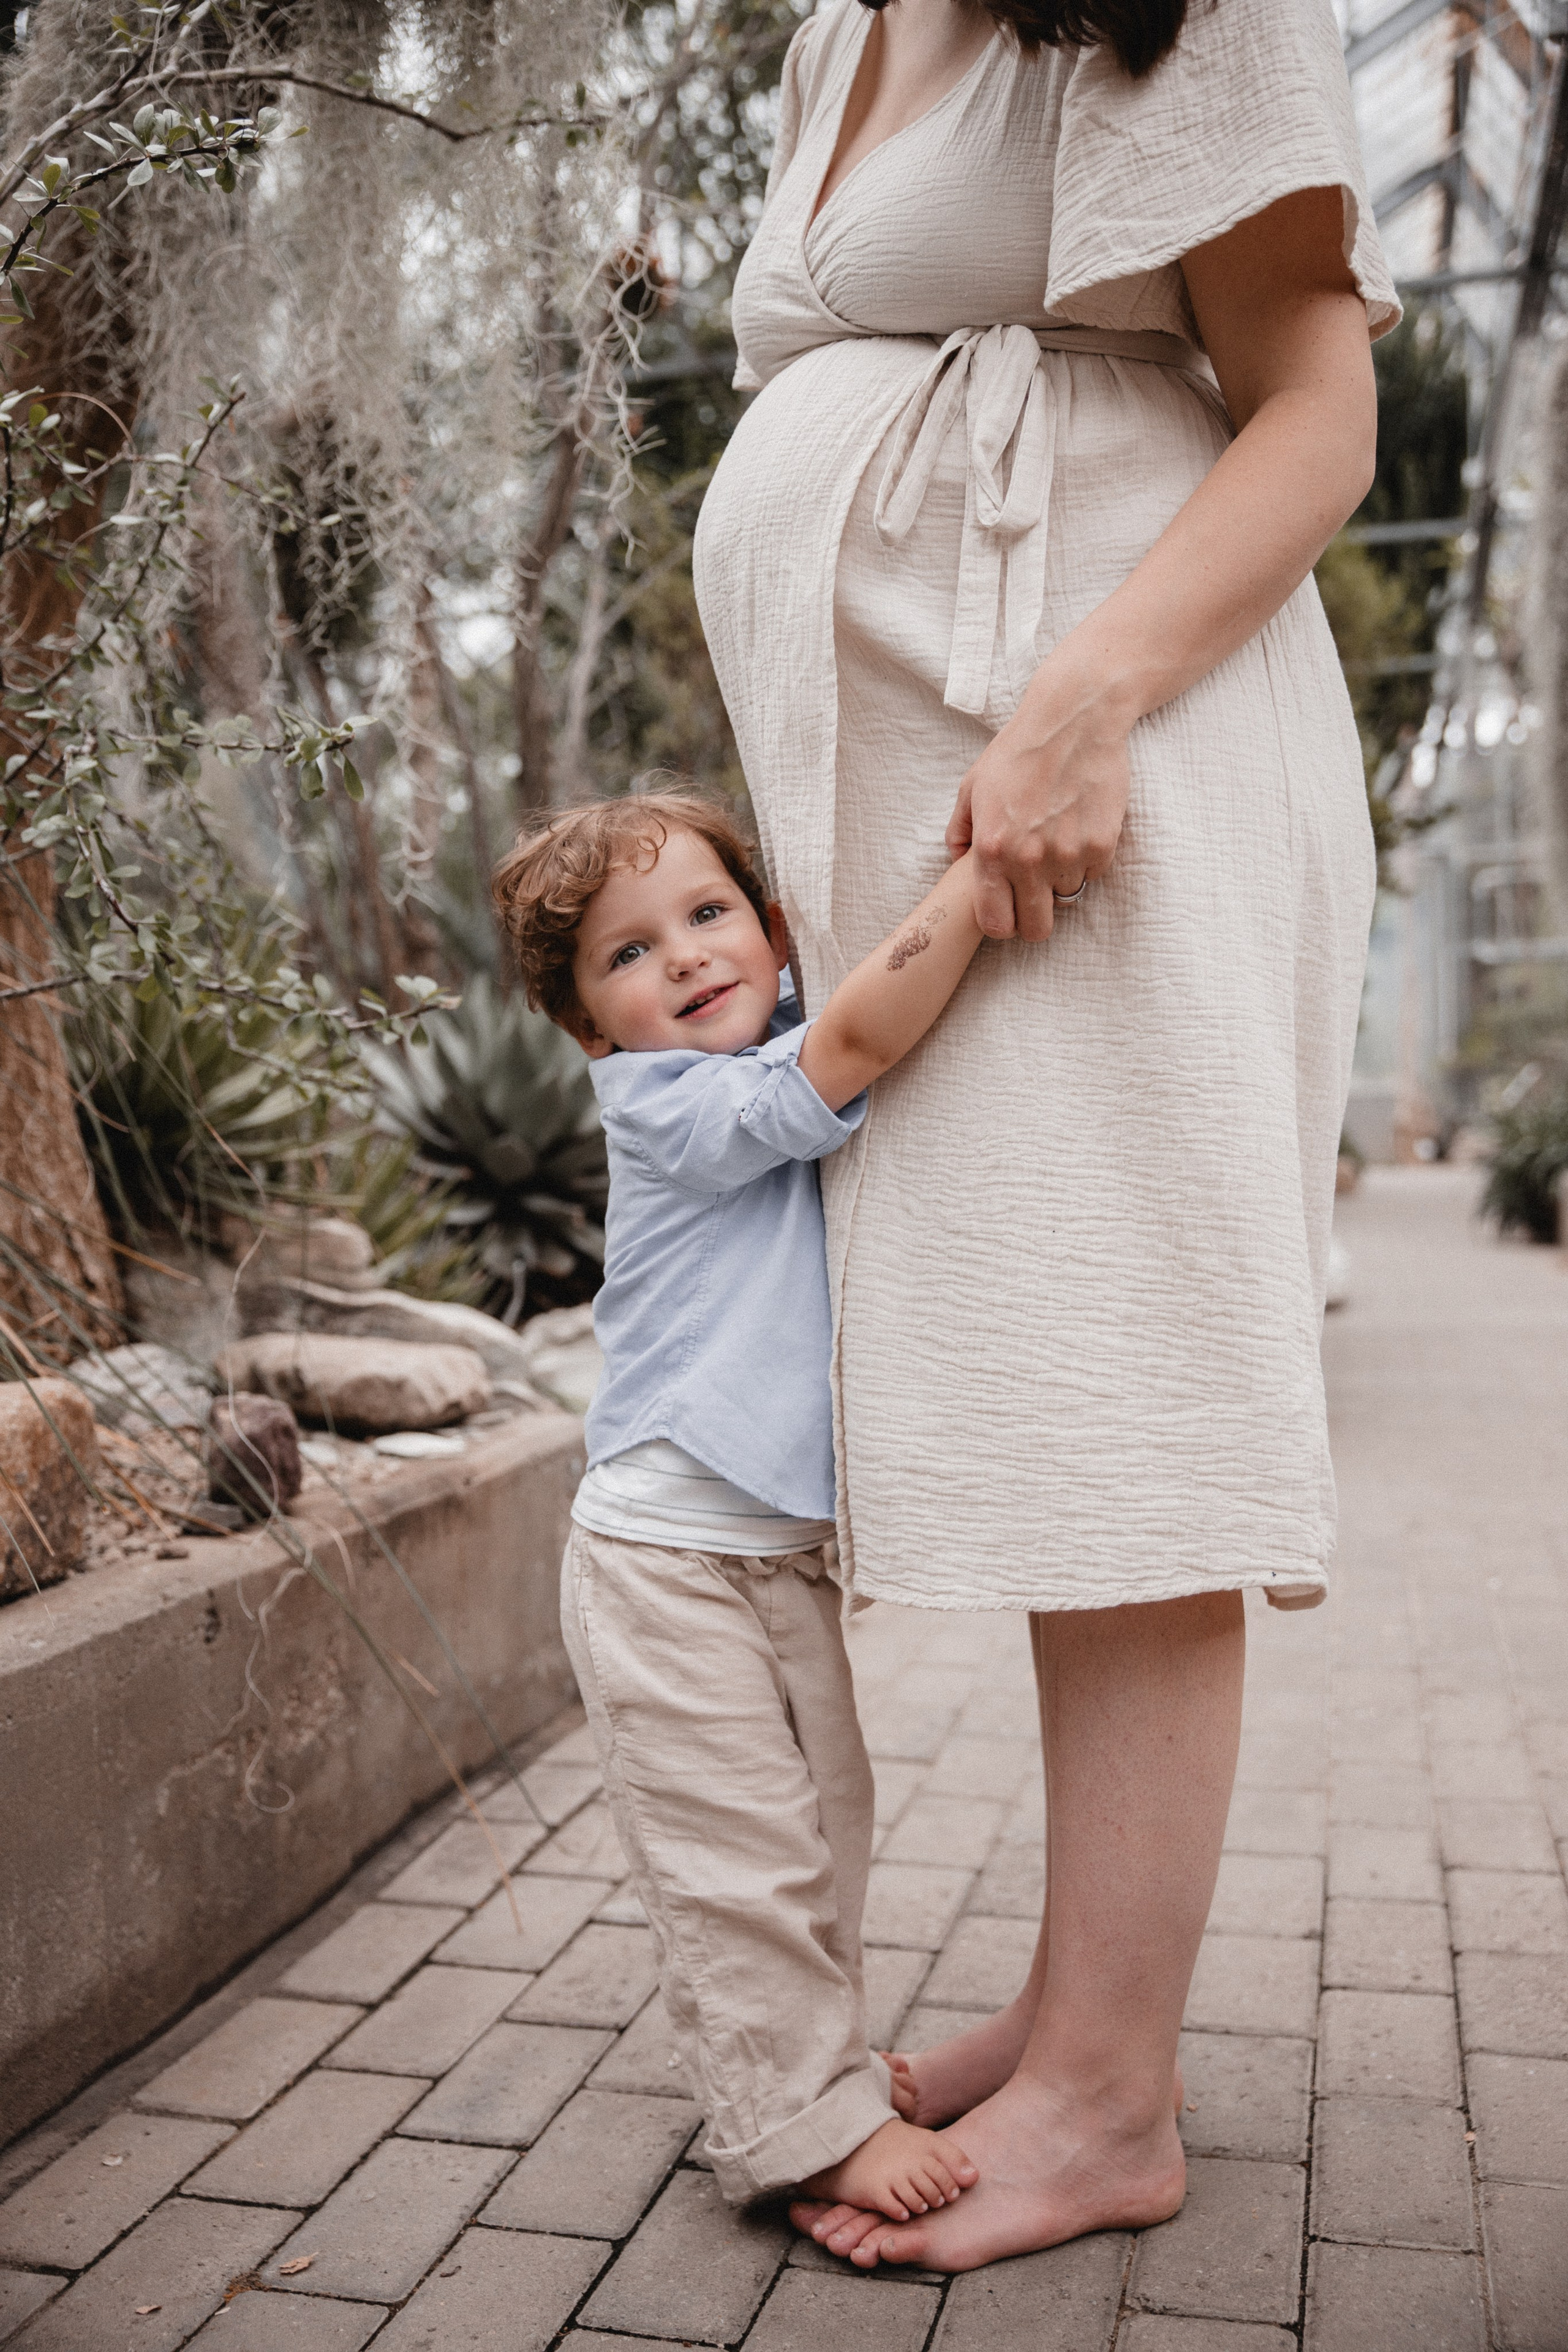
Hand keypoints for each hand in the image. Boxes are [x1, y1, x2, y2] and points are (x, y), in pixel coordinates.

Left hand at [946, 655, 1134, 940]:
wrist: (1073, 719)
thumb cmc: (1018, 751)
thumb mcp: (972, 787)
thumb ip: (960, 831)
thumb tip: (956, 862)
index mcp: (993, 851)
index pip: (996, 923)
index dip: (1002, 924)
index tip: (1008, 911)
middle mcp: (1029, 860)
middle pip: (1036, 928)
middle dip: (1035, 918)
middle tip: (1036, 894)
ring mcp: (1068, 854)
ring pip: (1067, 896)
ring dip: (1061, 877)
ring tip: (1056, 840)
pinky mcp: (1102, 844)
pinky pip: (1093, 872)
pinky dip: (1087, 858)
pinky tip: (1078, 826)